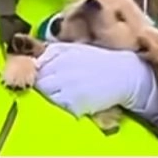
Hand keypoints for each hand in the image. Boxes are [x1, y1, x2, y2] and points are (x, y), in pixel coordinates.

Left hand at [35, 42, 157, 121]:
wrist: (124, 75)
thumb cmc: (100, 62)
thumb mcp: (75, 49)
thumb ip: (53, 53)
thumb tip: (33, 62)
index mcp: (60, 53)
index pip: (35, 66)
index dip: (40, 74)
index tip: (48, 78)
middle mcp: (60, 67)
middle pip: (39, 82)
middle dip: (46, 86)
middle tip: (61, 88)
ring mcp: (66, 85)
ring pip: (46, 96)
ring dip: (53, 97)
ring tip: (70, 94)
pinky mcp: (73, 102)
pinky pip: (59, 108)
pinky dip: (65, 107)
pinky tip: (78, 101)